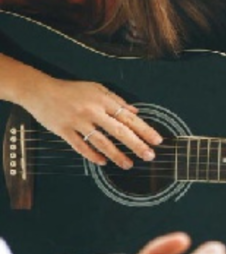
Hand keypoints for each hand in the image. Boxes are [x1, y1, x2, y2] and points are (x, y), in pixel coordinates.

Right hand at [24, 77, 162, 169]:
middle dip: (136, 145)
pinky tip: (103, 162)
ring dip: (117, 155)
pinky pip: (81, 146)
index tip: (157, 141)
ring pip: (101, 142)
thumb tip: (136, 113)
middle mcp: (92, 111)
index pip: (128, 118)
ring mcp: (77, 122)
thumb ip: (116, 100)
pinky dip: (93, 155)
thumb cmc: (70, 90)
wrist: (39, 90)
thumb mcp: (96, 88)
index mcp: (102, 101)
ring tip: (128, 165)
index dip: (144, 130)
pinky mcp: (64, 131)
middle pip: (119, 131)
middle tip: (149, 156)